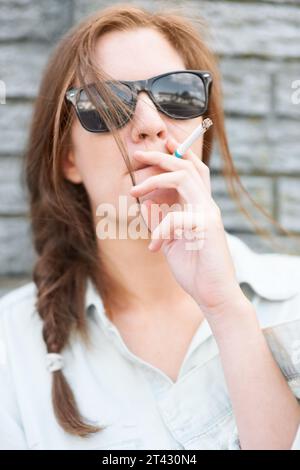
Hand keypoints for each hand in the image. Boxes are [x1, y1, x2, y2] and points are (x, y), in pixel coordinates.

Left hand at [129, 136, 244, 317]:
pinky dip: (159, 230)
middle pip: (187, 166)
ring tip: (133, 190)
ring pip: (184, 178)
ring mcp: (208, 213)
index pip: (191, 170)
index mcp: (199, 206)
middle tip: (137, 154)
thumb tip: (145, 203)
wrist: (213, 294)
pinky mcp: (207, 227)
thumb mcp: (169, 241)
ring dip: (155, 179)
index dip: (175, 154)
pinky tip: (154, 247)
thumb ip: (160, 221)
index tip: (157, 145)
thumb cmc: (194, 268)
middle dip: (161, 156)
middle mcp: (206, 205)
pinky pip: (176, 217)